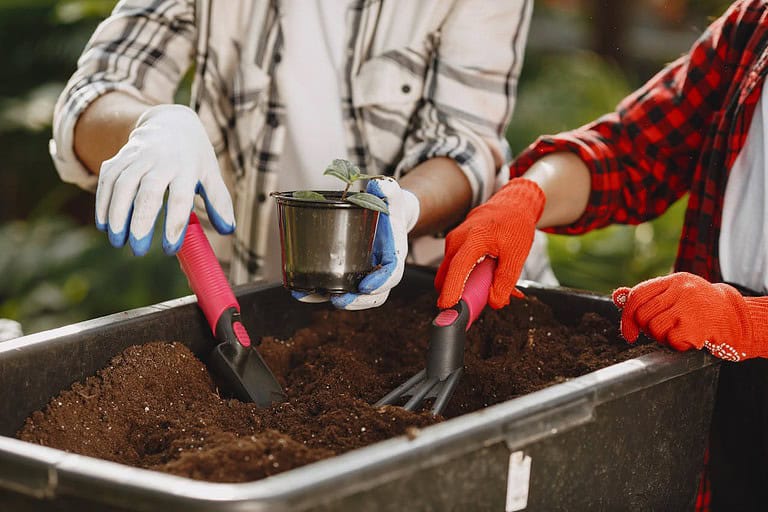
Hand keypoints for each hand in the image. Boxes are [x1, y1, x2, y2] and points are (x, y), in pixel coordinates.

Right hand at [95, 104, 234, 255]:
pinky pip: (107, 179)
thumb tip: (227, 229)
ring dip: (117, 215)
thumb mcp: (211, 174)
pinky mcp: (119, 157)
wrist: (170, 122)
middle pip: (148, 193)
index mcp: (187, 168)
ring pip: (123, 186)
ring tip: (117, 241)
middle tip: (138, 250)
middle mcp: (161, 161)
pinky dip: (103, 202)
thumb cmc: (194, 157)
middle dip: (141, 223)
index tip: (169, 249)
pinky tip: (104, 225)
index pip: (180, 199)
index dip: (174, 224)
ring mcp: (137, 157)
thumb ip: (219, 202)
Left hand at [293, 177, 419, 309]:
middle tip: (338, 300)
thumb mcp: (391, 195)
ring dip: (329, 300)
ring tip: (309, 296)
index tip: (366, 286)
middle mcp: (379, 270)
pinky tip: (298, 290)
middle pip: (373, 295)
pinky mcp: (347, 274)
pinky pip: (335, 288)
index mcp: (393, 255)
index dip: (380, 283)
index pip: (391, 275)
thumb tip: (379, 184)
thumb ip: (389, 189)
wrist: (386, 214)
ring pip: (352, 297)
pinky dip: (316, 293)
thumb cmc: (388, 206)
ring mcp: (362, 275)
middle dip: (356, 302)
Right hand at [435, 178, 544, 309]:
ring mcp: (453, 242)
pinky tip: (485, 276)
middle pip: (447, 275)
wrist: (511, 205)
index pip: (457, 269)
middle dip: (454, 294)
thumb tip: (495, 302)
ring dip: (464, 285)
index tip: (448, 307)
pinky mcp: (454, 245)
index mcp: (473, 239)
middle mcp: (457, 240)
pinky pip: (455, 266)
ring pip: (450, 272)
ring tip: (487, 287)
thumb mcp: (517, 255)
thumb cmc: (514, 224)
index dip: (451, 290)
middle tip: (472, 307)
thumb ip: (506, 280)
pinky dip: (466, 276)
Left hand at [612, 272, 767, 361]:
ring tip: (680, 333)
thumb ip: (647, 296)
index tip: (629, 333)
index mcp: (674, 280)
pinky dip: (678, 345)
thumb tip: (616, 296)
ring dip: (663, 338)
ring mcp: (689, 306)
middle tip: (664, 332)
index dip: (626, 316)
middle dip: (648, 330)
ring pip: (654, 329)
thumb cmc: (702, 308)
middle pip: (642, 315)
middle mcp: (681, 290)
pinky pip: (671, 341)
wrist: (738, 318)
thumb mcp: (676, 294)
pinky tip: (692, 339)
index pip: (637, 295)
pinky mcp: (696, 325)